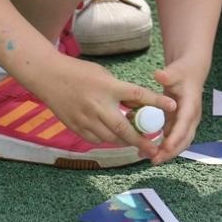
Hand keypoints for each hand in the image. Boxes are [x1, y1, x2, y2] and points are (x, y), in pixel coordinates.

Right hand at [22, 57, 176, 158]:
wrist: (48, 77)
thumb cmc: (79, 72)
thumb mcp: (105, 76)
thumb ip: (121, 92)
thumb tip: (139, 106)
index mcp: (109, 87)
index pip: (138, 95)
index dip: (157, 102)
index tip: (173, 107)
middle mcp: (98, 105)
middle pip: (124, 128)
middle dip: (140, 140)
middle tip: (155, 149)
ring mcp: (85, 118)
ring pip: (110, 138)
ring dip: (125, 142)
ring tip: (138, 145)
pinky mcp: (75, 127)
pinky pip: (96, 140)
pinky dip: (108, 141)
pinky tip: (115, 140)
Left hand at [149, 63, 205, 164]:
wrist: (191, 73)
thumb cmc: (183, 72)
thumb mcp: (175, 71)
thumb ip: (168, 75)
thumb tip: (159, 75)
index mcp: (191, 105)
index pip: (185, 124)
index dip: (176, 137)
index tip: (165, 148)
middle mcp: (192, 117)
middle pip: (185, 139)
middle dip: (171, 151)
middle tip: (154, 160)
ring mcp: (187, 123)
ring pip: (181, 143)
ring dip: (168, 153)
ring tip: (150, 159)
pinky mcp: (180, 125)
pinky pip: (174, 140)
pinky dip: (164, 148)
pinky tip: (149, 151)